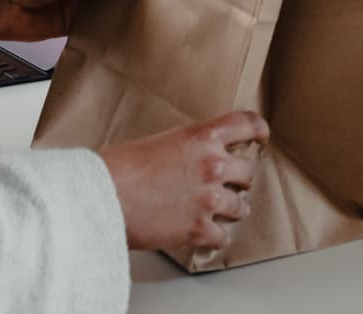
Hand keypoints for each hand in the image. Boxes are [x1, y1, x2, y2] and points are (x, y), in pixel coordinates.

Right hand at [101, 110, 270, 251]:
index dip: (259, 130)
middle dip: (240, 178)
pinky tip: (209, 235)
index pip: (247, 124)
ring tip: (227, 211)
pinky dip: (216, 237)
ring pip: (241, 205)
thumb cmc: (120, 167)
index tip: (262, 137)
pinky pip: (222, 236)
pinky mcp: (198, 228)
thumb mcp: (160, 141)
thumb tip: (190, 157)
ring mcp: (209, 198)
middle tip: (232, 183)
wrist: (101, 196)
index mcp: (203, 136)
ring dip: (233, 209)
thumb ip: (186, 147)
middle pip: (248, 170)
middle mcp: (213, 165)